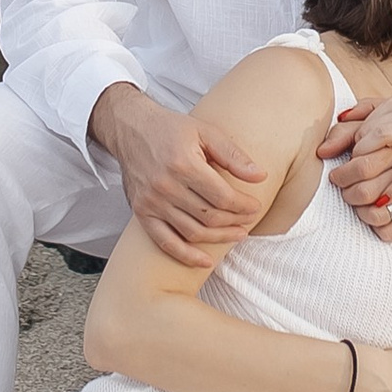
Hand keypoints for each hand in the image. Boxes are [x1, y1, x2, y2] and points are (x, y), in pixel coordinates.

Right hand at [93, 84, 266, 272]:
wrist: (130, 129)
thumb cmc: (171, 129)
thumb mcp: (206, 132)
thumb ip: (233, 155)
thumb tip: (260, 176)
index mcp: (184, 164)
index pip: (223, 197)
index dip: (244, 206)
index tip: (255, 207)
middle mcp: (166, 186)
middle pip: (210, 217)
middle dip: (235, 222)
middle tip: (249, 221)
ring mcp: (152, 202)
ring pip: (192, 232)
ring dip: (218, 239)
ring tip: (236, 234)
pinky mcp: (142, 212)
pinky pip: (165, 242)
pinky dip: (186, 255)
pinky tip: (205, 261)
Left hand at [323, 94, 391, 241]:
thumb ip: (377, 111)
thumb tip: (341, 117)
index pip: (362, 119)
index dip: (343, 140)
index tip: (328, 157)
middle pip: (366, 132)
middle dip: (349, 159)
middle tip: (338, 180)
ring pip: (383, 146)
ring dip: (365, 170)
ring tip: (357, 190)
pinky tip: (386, 201)